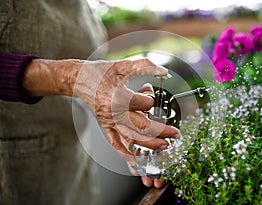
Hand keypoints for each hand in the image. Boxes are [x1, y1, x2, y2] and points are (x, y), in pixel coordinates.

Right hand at [23, 58, 179, 187]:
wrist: (78, 79)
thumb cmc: (100, 72)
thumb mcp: (122, 65)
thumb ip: (145, 65)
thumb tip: (164, 71)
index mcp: (118, 97)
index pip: (144, 103)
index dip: (151, 98)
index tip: (150, 92)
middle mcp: (114, 113)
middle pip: (142, 127)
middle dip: (162, 132)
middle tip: (175, 134)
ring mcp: (109, 121)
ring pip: (131, 138)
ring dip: (149, 145)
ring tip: (164, 147)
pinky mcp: (105, 126)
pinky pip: (115, 143)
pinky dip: (125, 154)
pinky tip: (135, 161)